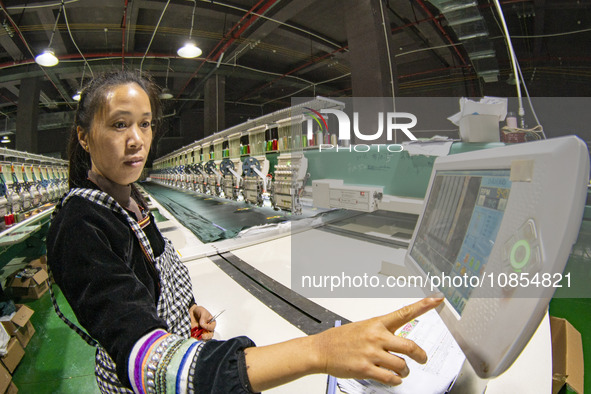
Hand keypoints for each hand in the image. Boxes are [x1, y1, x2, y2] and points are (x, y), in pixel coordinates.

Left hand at [189, 304, 215, 339]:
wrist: (191, 312)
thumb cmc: (199, 311)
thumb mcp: (202, 312)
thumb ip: (203, 318)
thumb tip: (203, 324)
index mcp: (211, 323)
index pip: (212, 328)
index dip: (208, 327)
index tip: (202, 325)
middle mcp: (207, 329)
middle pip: (210, 335)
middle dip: (206, 336)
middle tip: (202, 335)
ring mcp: (202, 332)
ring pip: (204, 338)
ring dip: (201, 338)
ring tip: (197, 336)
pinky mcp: (196, 334)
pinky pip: (197, 338)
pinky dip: (195, 338)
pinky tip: (193, 336)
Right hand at [311, 297, 443, 385]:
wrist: (321, 349)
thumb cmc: (341, 339)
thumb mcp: (363, 327)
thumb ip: (382, 333)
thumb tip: (399, 343)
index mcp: (377, 323)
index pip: (404, 312)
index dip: (423, 305)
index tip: (437, 299)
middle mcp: (376, 337)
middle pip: (410, 346)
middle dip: (421, 356)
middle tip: (423, 359)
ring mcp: (371, 353)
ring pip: (402, 365)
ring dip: (405, 371)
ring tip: (401, 371)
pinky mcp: (366, 368)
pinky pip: (390, 378)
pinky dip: (396, 381)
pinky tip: (393, 378)